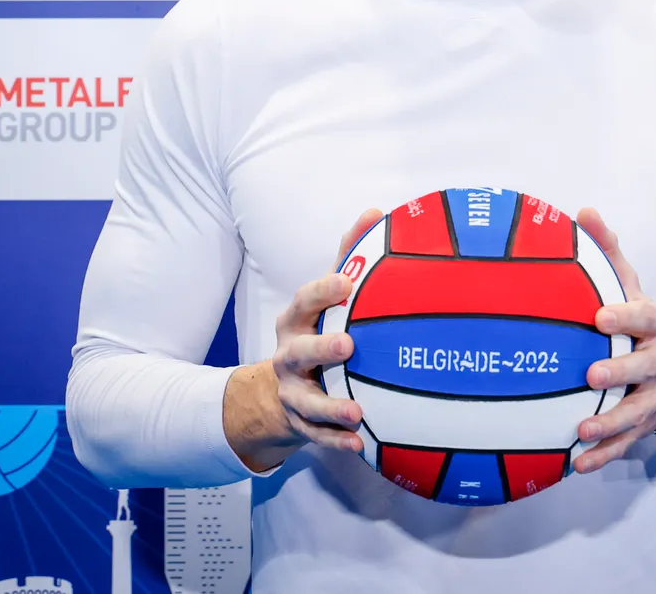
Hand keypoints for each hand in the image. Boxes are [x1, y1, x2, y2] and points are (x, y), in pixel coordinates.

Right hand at [222, 208, 381, 470]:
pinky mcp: (300, 424)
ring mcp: (292, 392)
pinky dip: (335, 441)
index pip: (304, 301)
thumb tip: (375, 211)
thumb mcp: (326, 296)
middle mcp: (288, 355)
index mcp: (296, 319)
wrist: (280, 389)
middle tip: (349, 346)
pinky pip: (317, 436)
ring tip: (357, 411)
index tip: (347, 282)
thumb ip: (348, 255)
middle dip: (321, 349)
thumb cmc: (318, 328)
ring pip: (306, 401)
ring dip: (330, 407)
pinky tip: (360, 445)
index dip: (323, 291)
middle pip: (299, 352)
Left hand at [573, 207, 655, 474]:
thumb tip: (584, 210)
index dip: (626, 316)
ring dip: (610, 424)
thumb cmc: (638, 321)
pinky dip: (604, 456)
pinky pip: (626, 444)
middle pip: (645, 367)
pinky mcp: (646, 426)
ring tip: (581, 430)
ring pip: (637, 412)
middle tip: (591, 375)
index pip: (647, 316)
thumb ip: (608, 251)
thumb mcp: (630, 285)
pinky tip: (577, 465)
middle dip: (620, 371)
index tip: (598, 316)